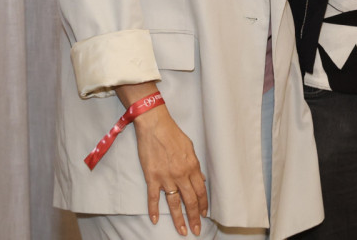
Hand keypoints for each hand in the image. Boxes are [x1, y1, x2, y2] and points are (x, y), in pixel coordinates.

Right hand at [133, 105, 207, 235]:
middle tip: (196, 230)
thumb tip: (200, 179)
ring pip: (174, 203)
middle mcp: (181, 174)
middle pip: (190, 201)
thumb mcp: (190, 148)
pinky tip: (155, 220)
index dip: (203, 205)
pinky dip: (153, 210)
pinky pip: (153, 197)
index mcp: (192, 167)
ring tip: (182, 231)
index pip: (201, 191)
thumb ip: (195, 165)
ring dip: (179, 219)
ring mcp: (166, 177)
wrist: (155, 126)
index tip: (204, 215)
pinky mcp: (152, 177)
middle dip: (195, 217)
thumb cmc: (173, 134)